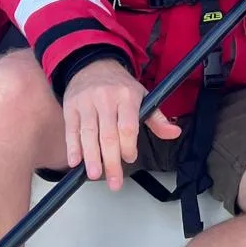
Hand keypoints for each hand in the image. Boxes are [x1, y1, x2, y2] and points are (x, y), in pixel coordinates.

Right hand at [62, 59, 179, 191]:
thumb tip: (174, 132)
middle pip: (108, 135)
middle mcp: (105, 99)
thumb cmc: (120, 86)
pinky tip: (75, 161)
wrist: (93, 65)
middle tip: (114, 182)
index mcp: (127, 96)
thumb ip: (157, 118)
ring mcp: (86, 102)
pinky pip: (71, 129)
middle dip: (111, 161)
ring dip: (91, 157)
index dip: (128, 147)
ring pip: (88, 134)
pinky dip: (73, 147)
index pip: (127, 126)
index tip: (130, 159)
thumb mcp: (142, 96)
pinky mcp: (71, 106)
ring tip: (95, 175)